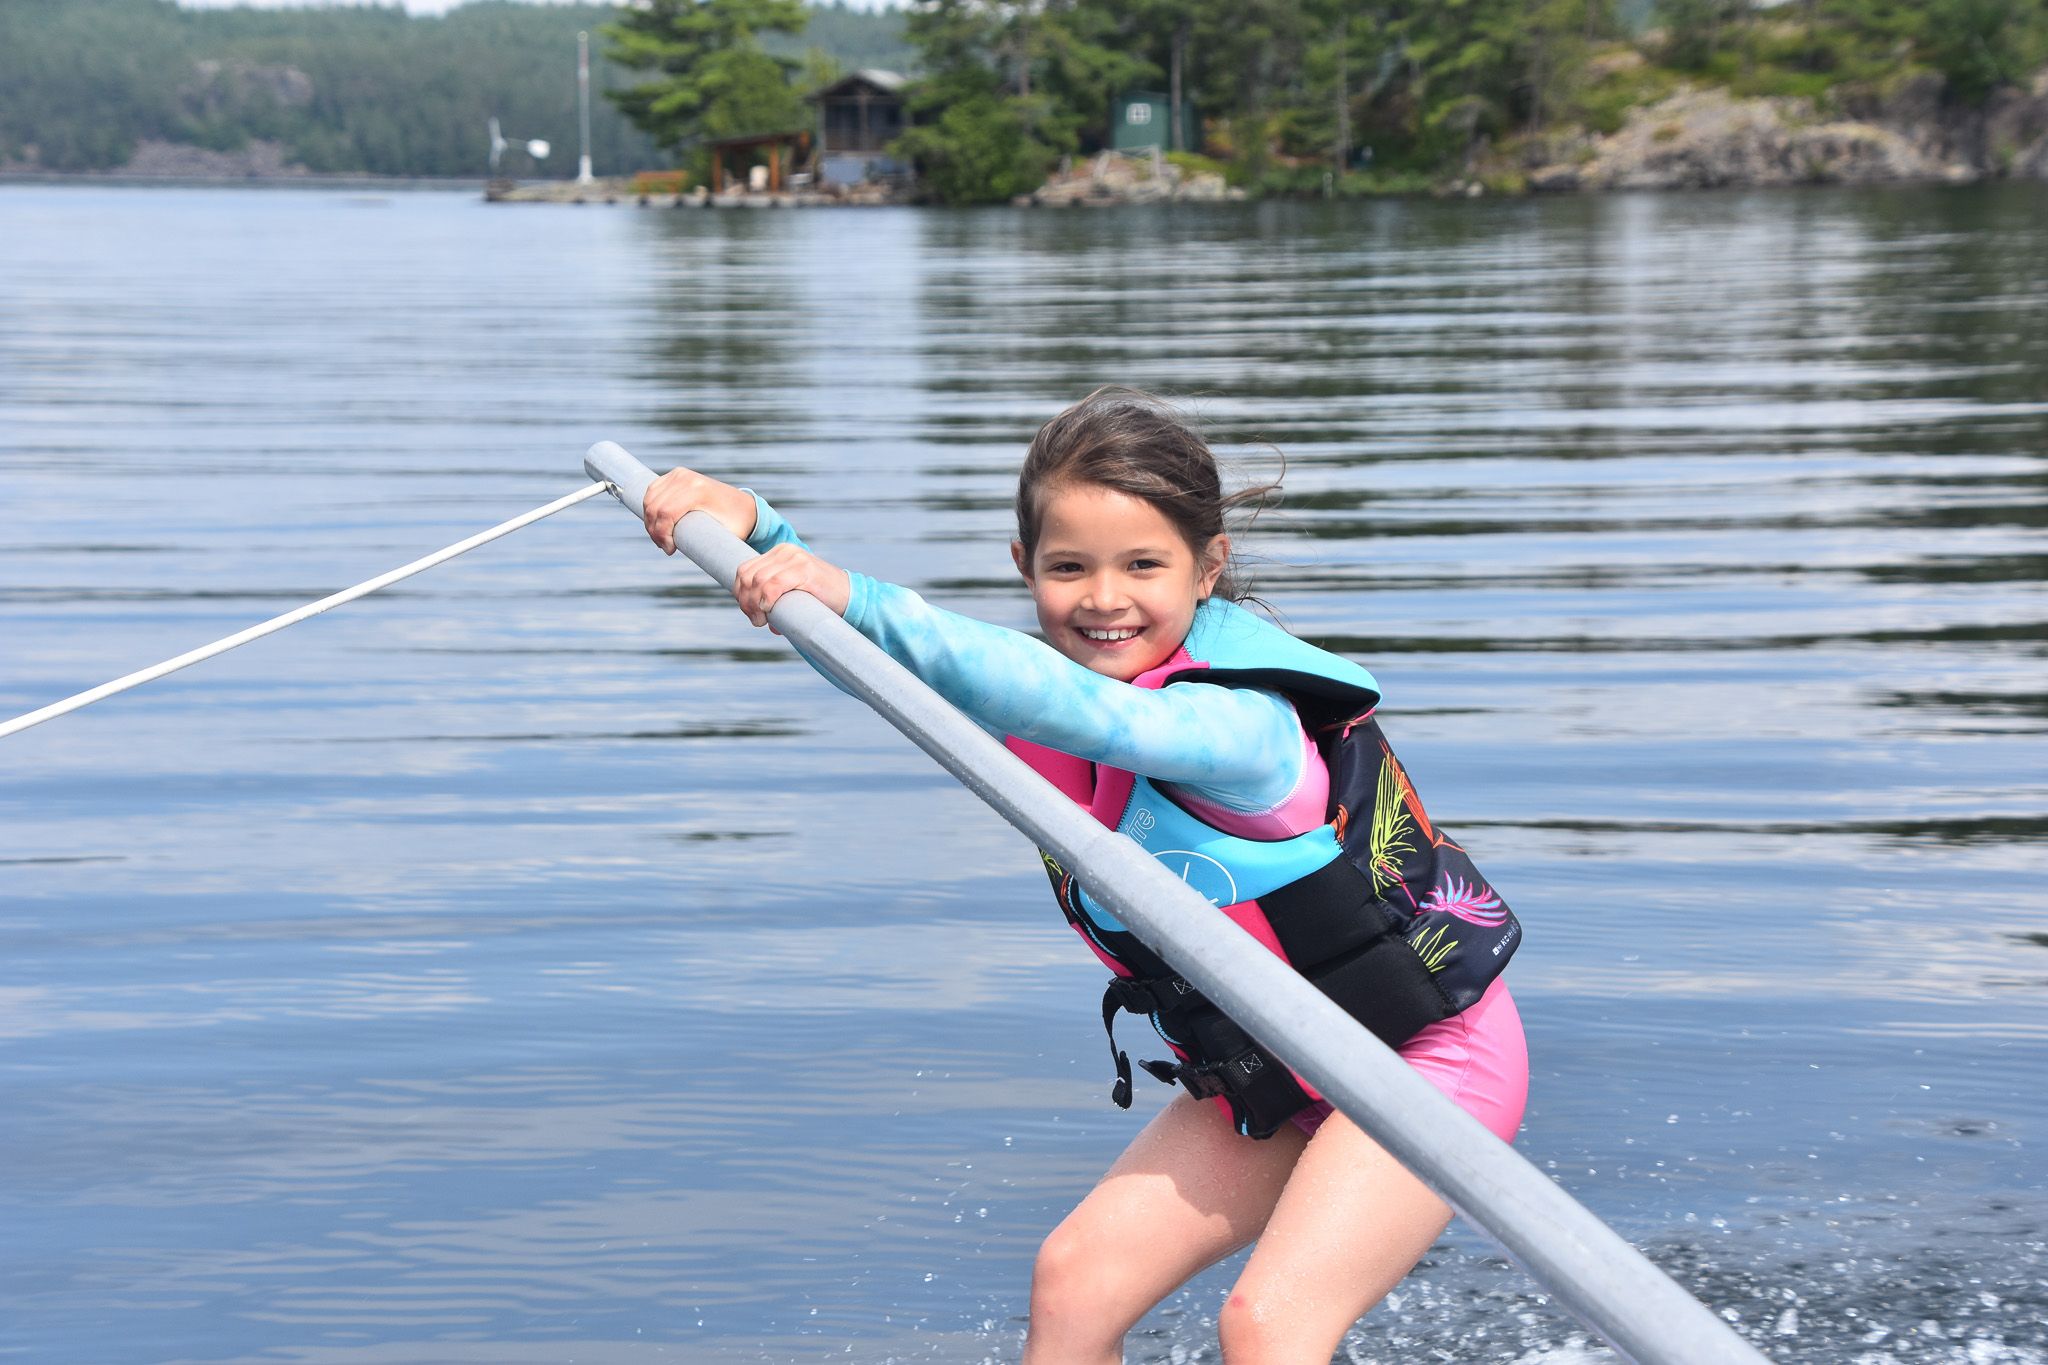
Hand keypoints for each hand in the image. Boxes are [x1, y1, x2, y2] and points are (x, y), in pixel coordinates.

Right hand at [642, 466, 756, 554]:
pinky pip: (652, 491)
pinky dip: (650, 508)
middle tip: (664, 547)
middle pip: (655, 506)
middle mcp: (688, 479)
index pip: (667, 512)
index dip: (661, 534)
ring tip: (662, 539)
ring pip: (650, 499)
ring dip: (650, 521)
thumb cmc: (736, 525)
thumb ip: (708, 546)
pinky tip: (658, 523)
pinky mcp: (676, 475)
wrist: (745, 507)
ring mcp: (681, 474)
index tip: (669, 550)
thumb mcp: (725, 536)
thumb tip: (687, 557)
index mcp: (699, 491)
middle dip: (654, 531)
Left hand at [732, 544, 851, 625]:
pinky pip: (774, 584)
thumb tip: (759, 618)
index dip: (740, 593)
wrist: (850, 599)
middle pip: (748, 575)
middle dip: (745, 601)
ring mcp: (795, 558)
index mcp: (779, 553)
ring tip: (762, 621)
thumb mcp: (791, 594)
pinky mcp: (805, 569)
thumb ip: (774, 600)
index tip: (750, 613)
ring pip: (758, 581)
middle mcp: (785, 551)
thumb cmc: (820, 601)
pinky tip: (769, 611)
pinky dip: (766, 600)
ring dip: (754, 604)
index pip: (745, 570)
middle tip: (757, 620)